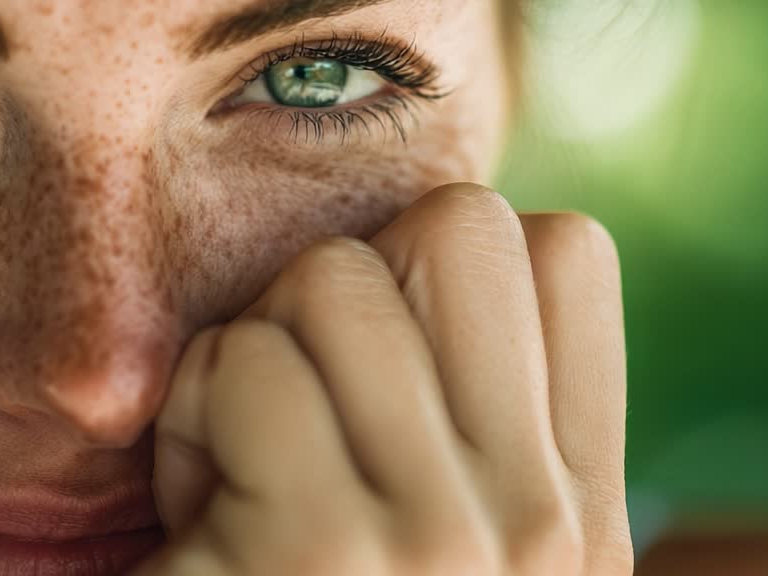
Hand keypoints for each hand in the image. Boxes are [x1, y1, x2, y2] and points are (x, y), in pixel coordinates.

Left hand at [135, 183, 631, 574]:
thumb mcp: (442, 539)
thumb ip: (466, 421)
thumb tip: (412, 253)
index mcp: (574, 504)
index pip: (568, 251)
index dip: (446, 263)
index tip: (383, 356)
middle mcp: (537, 518)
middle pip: (459, 224)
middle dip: (349, 286)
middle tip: (307, 399)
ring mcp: (442, 534)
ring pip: (332, 280)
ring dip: (254, 361)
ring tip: (247, 469)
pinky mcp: (322, 543)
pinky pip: (242, 365)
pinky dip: (193, 423)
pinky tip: (205, 516)